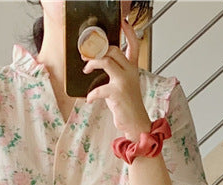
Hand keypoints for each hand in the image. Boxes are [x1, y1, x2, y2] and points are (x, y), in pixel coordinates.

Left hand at [83, 18, 151, 140]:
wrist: (136, 123)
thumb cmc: (127, 104)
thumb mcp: (124, 84)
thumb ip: (116, 72)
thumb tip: (98, 63)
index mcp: (133, 68)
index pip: (133, 45)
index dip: (129, 32)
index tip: (122, 23)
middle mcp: (130, 72)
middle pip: (113, 49)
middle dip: (97, 50)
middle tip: (87, 56)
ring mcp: (123, 81)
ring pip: (106, 60)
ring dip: (92, 63)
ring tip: (86, 70)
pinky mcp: (117, 93)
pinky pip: (99, 89)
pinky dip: (91, 94)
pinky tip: (89, 99)